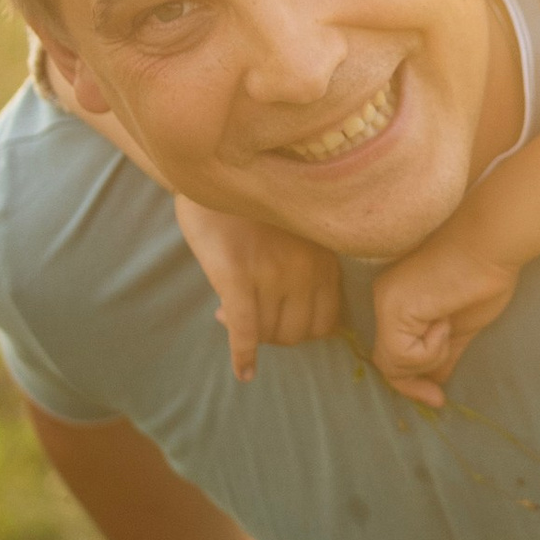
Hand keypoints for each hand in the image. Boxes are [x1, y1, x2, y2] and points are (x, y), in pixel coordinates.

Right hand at [174, 198, 341, 383]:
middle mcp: (304, 268)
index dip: (301, 330)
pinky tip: (244, 372)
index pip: (326, 322)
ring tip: (228, 315)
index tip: (279, 319)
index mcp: (323, 256)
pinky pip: (244, 331)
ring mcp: (272, 273)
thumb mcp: (296, 224)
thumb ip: (306, 259)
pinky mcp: (236, 277)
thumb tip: (293, 308)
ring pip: (270, 334)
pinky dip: (243, 356)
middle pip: (297, 333)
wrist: (214, 166)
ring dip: (253, 337)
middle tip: (251, 320)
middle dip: (275, 336)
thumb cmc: (254, 198)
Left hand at [369, 228, 522, 407]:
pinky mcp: (393, 308)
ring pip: (394, 363)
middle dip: (412, 385)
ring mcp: (385, 302)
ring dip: (429, 358)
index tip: (438, 397)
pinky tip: (444, 321)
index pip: (392, 351)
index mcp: (398, 300)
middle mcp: (384, 299)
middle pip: (387, 361)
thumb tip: (439, 381)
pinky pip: (403, 355)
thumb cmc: (485, 276)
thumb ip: (444, 351)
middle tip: (437, 399)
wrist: (493, 244)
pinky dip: (429, 350)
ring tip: (448, 326)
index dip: (411, 380)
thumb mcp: (459, 326)